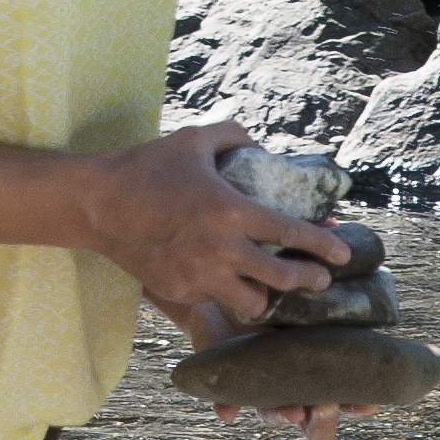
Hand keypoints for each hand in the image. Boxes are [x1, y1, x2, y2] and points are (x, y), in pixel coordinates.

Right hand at [94, 124, 340, 318]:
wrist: (96, 204)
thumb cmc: (146, 168)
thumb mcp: (194, 140)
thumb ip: (234, 136)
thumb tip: (261, 145)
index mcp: (230, 210)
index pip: (290, 233)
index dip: (323, 246)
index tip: (343, 254)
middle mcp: (220, 249)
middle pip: (281, 279)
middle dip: (308, 281)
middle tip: (319, 279)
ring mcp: (198, 275)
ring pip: (251, 303)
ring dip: (265, 296)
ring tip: (268, 287)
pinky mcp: (179, 292)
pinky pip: (213, 300)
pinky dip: (222, 293)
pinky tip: (221, 281)